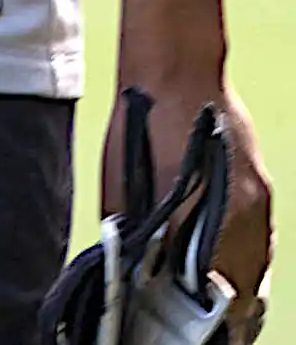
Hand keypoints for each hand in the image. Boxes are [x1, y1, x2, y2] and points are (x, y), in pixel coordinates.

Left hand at [101, 78, 272, 334]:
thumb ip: (133, 235)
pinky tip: (229, 262)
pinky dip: (248, 258)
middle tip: (200, 322)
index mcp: (202, 223)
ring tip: (214, 303)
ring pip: (258, 269)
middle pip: (243, 293)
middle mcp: (239, 219)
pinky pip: (262, 239)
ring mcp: (256, 202)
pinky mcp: (261, 185)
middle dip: (222, 313)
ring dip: (239, 289)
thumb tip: (128, 270)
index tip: (184, 327)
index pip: (212, 300)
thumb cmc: (140, 122)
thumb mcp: (122, 188)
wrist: (174, 66)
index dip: (198, 319)